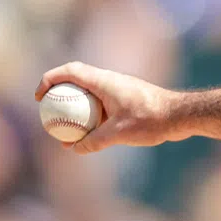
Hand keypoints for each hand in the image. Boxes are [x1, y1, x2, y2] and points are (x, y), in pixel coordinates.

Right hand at [35, 62, 181, 153]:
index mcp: (105, 81)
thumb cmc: (152, 119)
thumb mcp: (119, 133)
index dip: (49, 79)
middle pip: (76, 82)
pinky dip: (91, 116)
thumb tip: (74, 149)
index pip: (70, 71)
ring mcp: (120, 89)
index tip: (39, 97)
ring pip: (90, 95)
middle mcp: (111, 81)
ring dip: (75, 110)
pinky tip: (88, 137)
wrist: (182, 115)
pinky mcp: (127, 100)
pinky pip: (102, 105)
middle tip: (48, 115)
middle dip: (58, 96)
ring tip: (65, 133)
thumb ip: (94, 142)